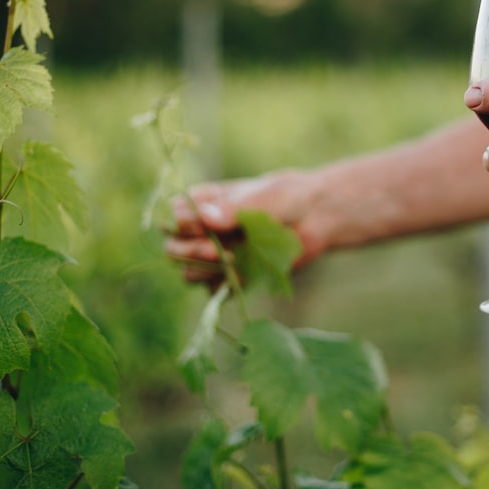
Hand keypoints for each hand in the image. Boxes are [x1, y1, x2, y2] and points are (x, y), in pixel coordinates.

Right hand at [164, 170, 325, 284]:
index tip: (206, 226)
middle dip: (190, 253)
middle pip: (173, 250)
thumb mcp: (262, 197)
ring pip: (189, 274)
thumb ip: (234, 209)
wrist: (314, 217)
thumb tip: (205, 218)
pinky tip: (243, 276)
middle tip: (216, 252)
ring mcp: (215, 256)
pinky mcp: (231, 276)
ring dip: (206, 271)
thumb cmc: (286, 197)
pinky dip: (224, 286)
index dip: (183, 226)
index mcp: (202, 204)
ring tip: (234, 261)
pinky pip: (214, 290)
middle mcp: (203, 231)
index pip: (173, 217)